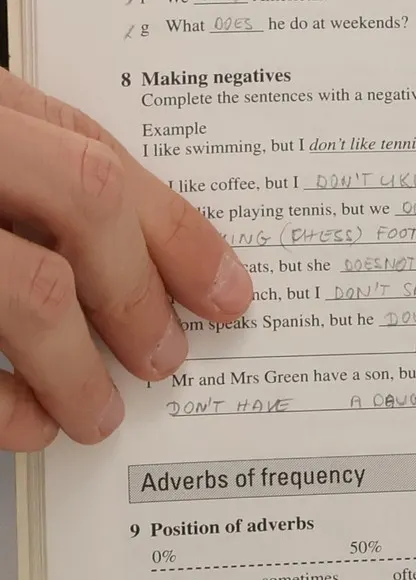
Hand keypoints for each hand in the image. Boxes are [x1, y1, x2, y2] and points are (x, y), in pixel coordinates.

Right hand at [0, 70, 251, 448]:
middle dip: (140, 292)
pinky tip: (28, 421)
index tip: (229, 295)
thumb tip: (152, 260)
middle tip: (165, 358)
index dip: (175, 234)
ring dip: (77, 367)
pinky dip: (4, 402)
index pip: (96, 157)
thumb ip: (44, 173)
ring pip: (27, 289)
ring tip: (97, 413)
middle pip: (86, 200)